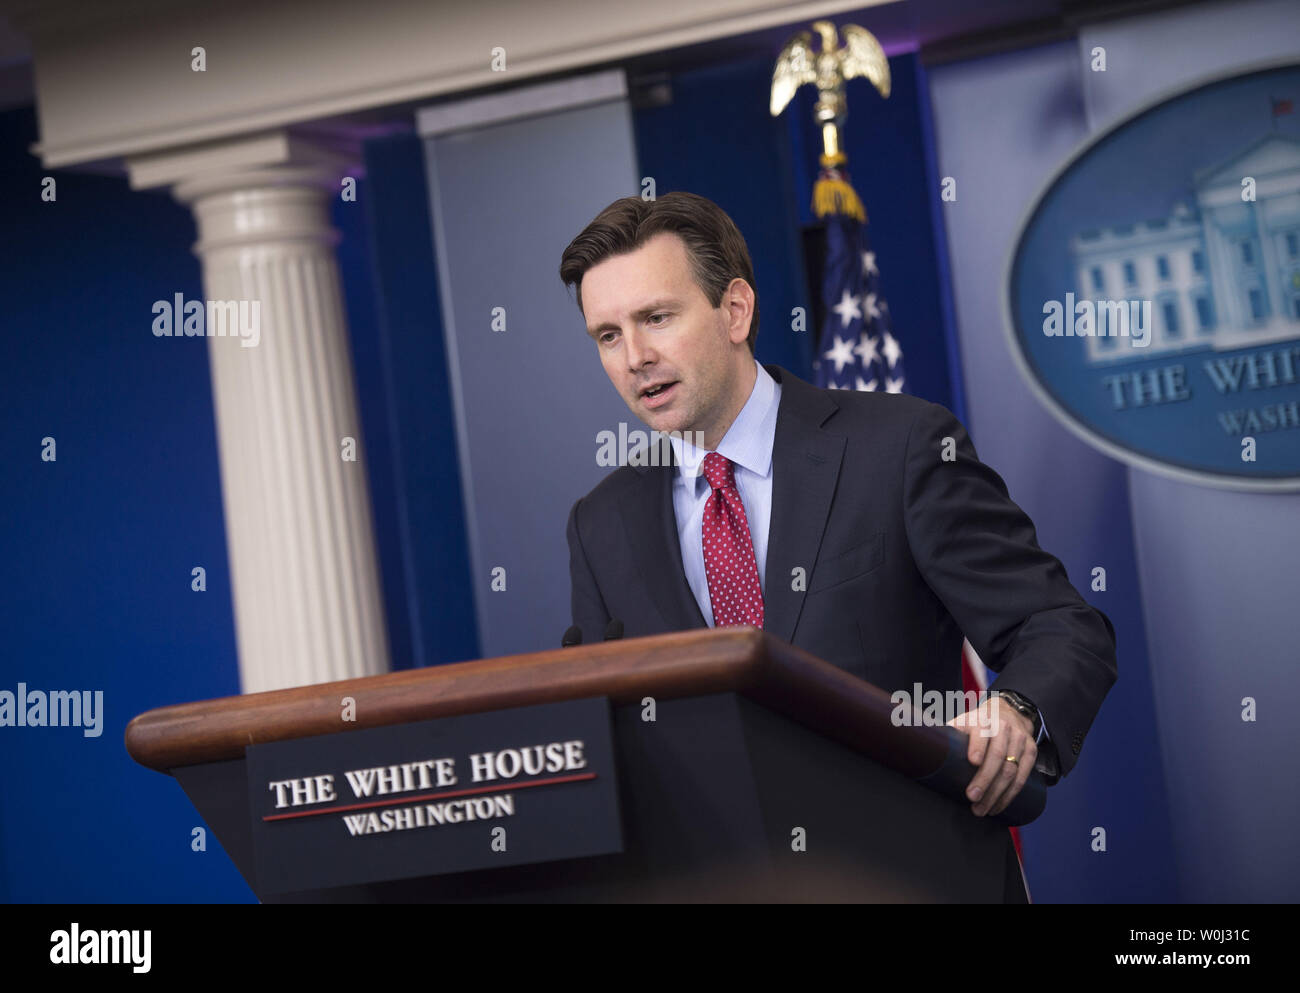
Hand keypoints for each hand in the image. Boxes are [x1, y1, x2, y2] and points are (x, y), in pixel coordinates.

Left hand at [946, 695, 1036, 816]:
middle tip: (972, 798)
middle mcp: (1003, 727)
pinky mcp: (1031, 751)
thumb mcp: (961, 722)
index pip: (982, 732)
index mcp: (982, 720)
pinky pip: (1023, 776)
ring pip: (1012, 769)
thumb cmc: (976, 724)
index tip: (972, 761)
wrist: (1007, 713)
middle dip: (985, 779)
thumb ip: (946, 735)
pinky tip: (999, 806)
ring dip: (997, 793)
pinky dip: (1011, 794)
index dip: (978, 746)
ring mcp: (1019, 739)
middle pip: (998, 755)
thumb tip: (920, 752)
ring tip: (982, 809)